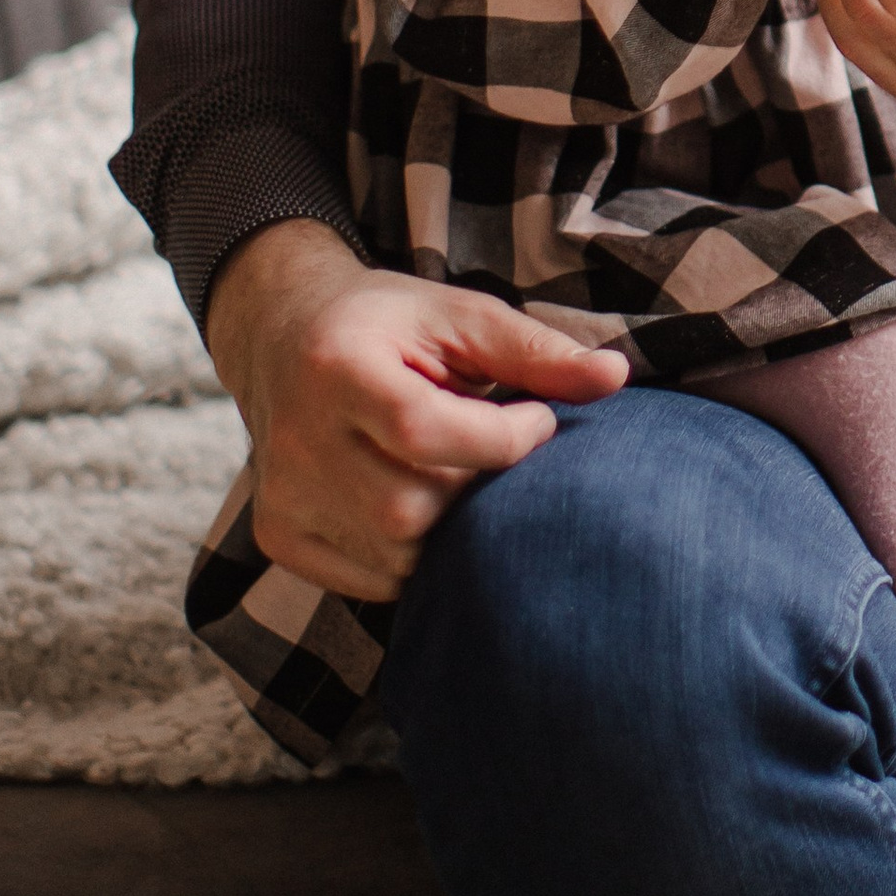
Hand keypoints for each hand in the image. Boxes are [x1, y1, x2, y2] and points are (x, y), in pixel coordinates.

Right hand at [204, 220, 629, 599]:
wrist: (283, 334)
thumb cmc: (390, 324)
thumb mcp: (460, 315)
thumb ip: (535, 351)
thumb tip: (617, 376)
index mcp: (337, 366)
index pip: (426, 432)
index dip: (504, 437)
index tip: (539, 418)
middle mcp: (293, 438)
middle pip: (411, 506)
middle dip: (477, 486)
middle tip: (493, 451)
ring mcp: (281, 494)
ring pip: (397, 552)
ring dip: (450, 524)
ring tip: (454, 471)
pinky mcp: (278, 534)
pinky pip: (371, 580)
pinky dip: (413, 552)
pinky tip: (420, 500)